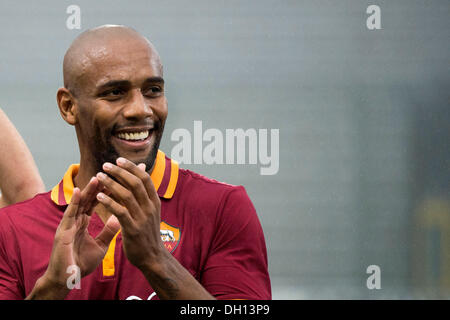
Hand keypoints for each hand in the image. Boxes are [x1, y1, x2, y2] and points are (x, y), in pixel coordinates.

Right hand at [40, 177, 120, 291]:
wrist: (68, 279)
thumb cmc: (81, 263)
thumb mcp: (100, 245)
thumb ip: (109, 231)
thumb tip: (119, 217)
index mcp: (84, 221)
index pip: (99, 200)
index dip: (110, 189)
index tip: (124, 179)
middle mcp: (76, 219)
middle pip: (91, 197)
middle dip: (102, 184)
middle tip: (115, 171)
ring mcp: (68, 224)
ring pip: (80, 203)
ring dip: (88, 190)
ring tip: (98, 176)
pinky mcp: (62, 232)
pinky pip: (69, 215)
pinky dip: (73, 203)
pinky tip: (77, 191)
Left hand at [95, 157, 165, 270]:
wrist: (152, 257)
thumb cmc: (147, 233)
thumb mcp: (150, 211)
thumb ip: (144, 194)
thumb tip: (142, 174)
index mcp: (154, 202)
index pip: (145, 178)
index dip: (132, 167)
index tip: (118, 160)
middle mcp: (150, 207)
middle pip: (136, 183)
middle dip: (120, 172)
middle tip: (105, 165)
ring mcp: (143, 218)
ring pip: (127, 195)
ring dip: (111, 183)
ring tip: (99, 176)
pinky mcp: (133, 229)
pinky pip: (120, 211)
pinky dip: (109, 201)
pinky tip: (99, 195)